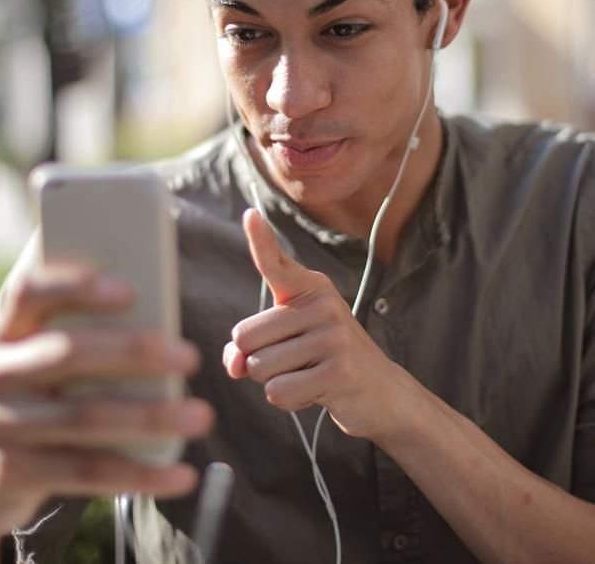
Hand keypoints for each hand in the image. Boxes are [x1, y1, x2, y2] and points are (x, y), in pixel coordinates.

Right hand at [0, 264, 213, 538]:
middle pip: (68, 353)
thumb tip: (164, 320)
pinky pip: (85, 472)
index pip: (30, 293)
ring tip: (201, 416)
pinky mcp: (11, 473)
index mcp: (6, 330)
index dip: (77, 287)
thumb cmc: (36, 393)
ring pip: (85, 416)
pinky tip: (181, 474)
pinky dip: (140, 474)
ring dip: (151, 417)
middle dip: (134, 352)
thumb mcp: (41, 357)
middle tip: (190, 357)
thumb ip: (85, 334)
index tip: (130, 291)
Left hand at [223, 209, 400, 441]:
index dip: (260, 239)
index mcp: (310, 288)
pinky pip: (278, 392)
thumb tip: (234, 363)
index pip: (276, 262)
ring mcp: (334, 336)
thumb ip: (249, 347)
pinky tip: (315, 392)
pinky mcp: (340, 370)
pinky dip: (288, 400)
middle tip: (295, 361)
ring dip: (274, 381)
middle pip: (245, 337)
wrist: (379, 391)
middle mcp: (323, 304)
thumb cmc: (322, 361)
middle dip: (256, 360)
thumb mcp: (286, 343)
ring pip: (259, 368)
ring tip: (308, 374)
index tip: (249, 214)